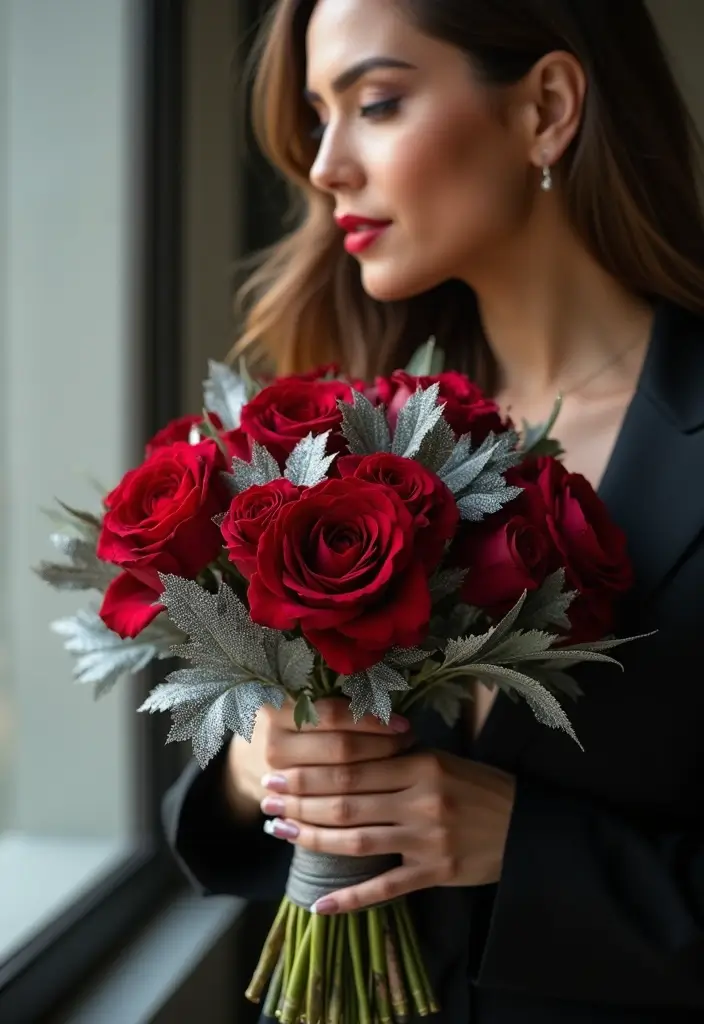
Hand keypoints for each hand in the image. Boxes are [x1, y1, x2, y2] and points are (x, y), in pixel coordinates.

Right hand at [224, 697, 413, 822]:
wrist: (254, 762)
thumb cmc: (295, 726)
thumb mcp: (305, 705)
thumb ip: (334, 702)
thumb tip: (386, 692)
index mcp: (279, 710)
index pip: (333, 714)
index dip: (371, 719)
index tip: (404, 724)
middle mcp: (274, 743)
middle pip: (339, 749)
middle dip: (381, 747)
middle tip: (410, 744)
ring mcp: (276, 778)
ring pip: (339, 781)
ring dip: (378, 774)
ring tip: (406, 766)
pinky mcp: (284, 807)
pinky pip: (330, 812)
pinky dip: (360, 803)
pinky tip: (386, 796)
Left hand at [260, 750, 515, 911]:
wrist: (528, 826)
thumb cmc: (480, 787)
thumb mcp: (443, 760)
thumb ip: (398, 759)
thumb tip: (345, 756)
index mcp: (421, 764)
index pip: (352, 768)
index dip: (309, 773)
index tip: (277, 772)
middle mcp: (420, 800)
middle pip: (346, 802)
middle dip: (299, 802)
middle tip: (266, 801)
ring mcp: (427, 839)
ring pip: (356, 841)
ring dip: (312, 838)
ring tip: (279, 832)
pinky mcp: (435, 873)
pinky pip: (385, 887)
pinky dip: (350, 898)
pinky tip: (320, 905)